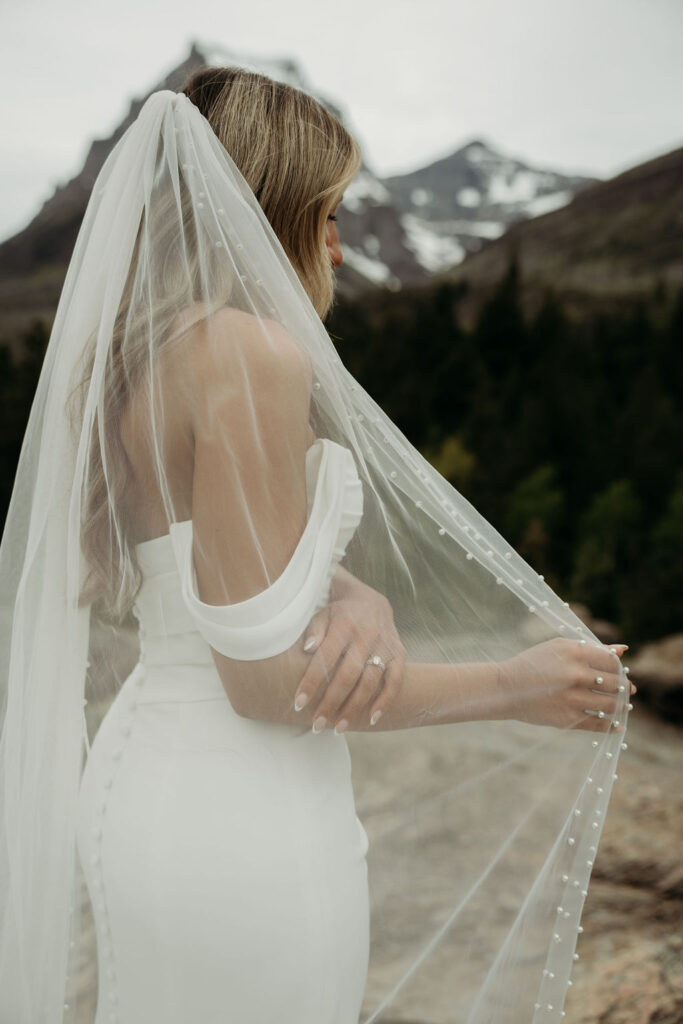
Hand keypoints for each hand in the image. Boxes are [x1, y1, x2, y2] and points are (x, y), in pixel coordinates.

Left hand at [292, 577, 405, 732]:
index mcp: (344, 625)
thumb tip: (308, 649)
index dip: (311, 682)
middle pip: (348, 675)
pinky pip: (395, 681)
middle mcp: (367, 635)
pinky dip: (385, 701)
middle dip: (331, 703)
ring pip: (370, 682)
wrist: (370, 601)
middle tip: (316, 725)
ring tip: (338, 729)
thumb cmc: (338, 615)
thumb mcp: (322, 615)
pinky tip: (372, 719)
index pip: (325, 658)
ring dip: (354, 708)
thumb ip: (314, 631)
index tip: (298, 704)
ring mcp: (385, 646)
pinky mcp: (398, 654)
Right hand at [500, 637, 635, 731]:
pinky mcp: (568, 719)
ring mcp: (573, 699)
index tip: (619, 672)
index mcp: (576, 653)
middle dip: (624, 687)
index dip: (620, 668)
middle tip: (627, 689)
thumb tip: (623, 650)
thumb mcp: (560, 647)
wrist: (506, 688)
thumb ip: (592, 648)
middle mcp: (576, 675)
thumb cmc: (534, 663)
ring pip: (611, 705)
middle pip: (616, 683)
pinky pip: (599, 724)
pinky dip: (612, 726)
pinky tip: (618, 725)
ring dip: (621, 706)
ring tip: (622, 705)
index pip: (612, 661)